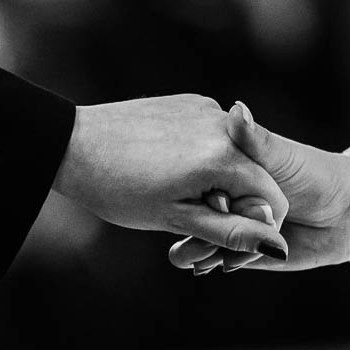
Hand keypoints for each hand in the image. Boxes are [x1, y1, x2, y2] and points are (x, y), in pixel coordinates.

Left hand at [54, 95, 290, 257]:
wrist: (71, 144)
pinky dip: (205, 157)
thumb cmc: (118, 188)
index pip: (273, 199)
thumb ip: (231, 232)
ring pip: (236, 155)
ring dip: (220, 180)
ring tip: (173, 192)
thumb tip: (278, 248)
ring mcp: (207, 108)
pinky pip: (215, 135)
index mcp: (223, 157)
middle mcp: (223, 124)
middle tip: (190, 220)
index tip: (222, 239)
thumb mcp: (176, 219)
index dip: (256, 227)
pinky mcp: (190, 102)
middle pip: (256, 176)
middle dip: (235, 204)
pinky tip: (168, 168)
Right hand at [168, 104, 349, 272]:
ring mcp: (228, 222)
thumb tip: (236, 109)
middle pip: (191, 206)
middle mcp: (224, 193)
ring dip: (197, 244)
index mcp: (227, 164)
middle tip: (204, 224)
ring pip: (196, 234)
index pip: (195, 175)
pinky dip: (209, 260)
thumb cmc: (318, 175)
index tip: (218, 197)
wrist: (347, 216)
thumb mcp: (284, 156)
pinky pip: (212, 257)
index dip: (199, 188)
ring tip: (204, 251)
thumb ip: (257, 141)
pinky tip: (215, 261)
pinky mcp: (236, 250)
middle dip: (192, 219)